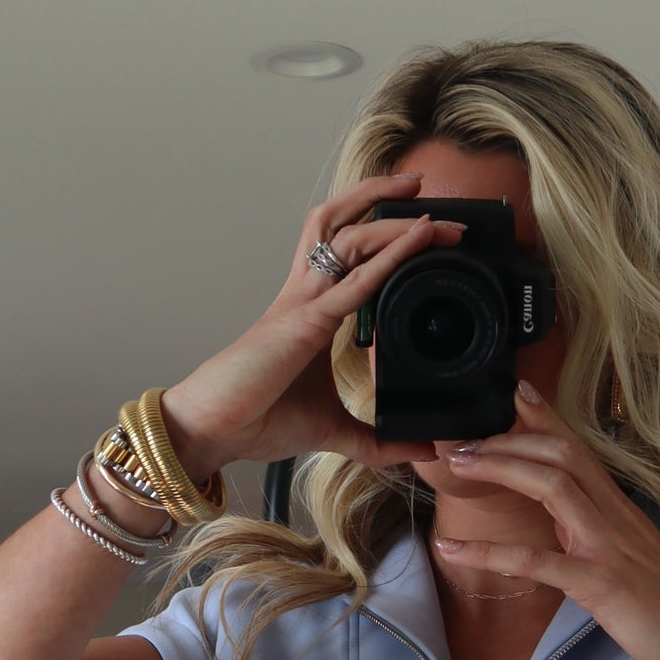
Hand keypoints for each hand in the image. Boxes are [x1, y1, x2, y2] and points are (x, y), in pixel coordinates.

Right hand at [160, 178, 461, 478]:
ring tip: (433, 214)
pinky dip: (388, 258)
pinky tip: (417, 242)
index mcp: (312, 309)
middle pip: (346, 225)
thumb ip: (378, 441)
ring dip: (393, 221)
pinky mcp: (303, 323)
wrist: (214, 431)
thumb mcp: (334, 431)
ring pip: (347, 236)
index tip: (433, 233)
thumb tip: (424, 451)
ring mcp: (303, 303)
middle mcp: (306, 294)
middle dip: (392, 207)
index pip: (351, 253)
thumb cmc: (259, 420)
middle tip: (445, 212)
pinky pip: (352, 283)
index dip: (387, 234)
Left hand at [434, 383, 659, 659]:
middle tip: (460, 437)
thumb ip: (596, 535)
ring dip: (500, 469)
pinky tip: (451, 550)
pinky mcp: (599, 584)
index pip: (579, 451)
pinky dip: (489, 553)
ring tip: (456, 465)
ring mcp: (606, 547)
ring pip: (552, 487)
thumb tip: (561, 524)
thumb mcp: (633, 558)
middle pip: (560, 456)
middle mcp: (613, 517)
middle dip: (509, 439)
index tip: (515, 393)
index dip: (545, 419)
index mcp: (619, 510)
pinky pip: (536, 562)